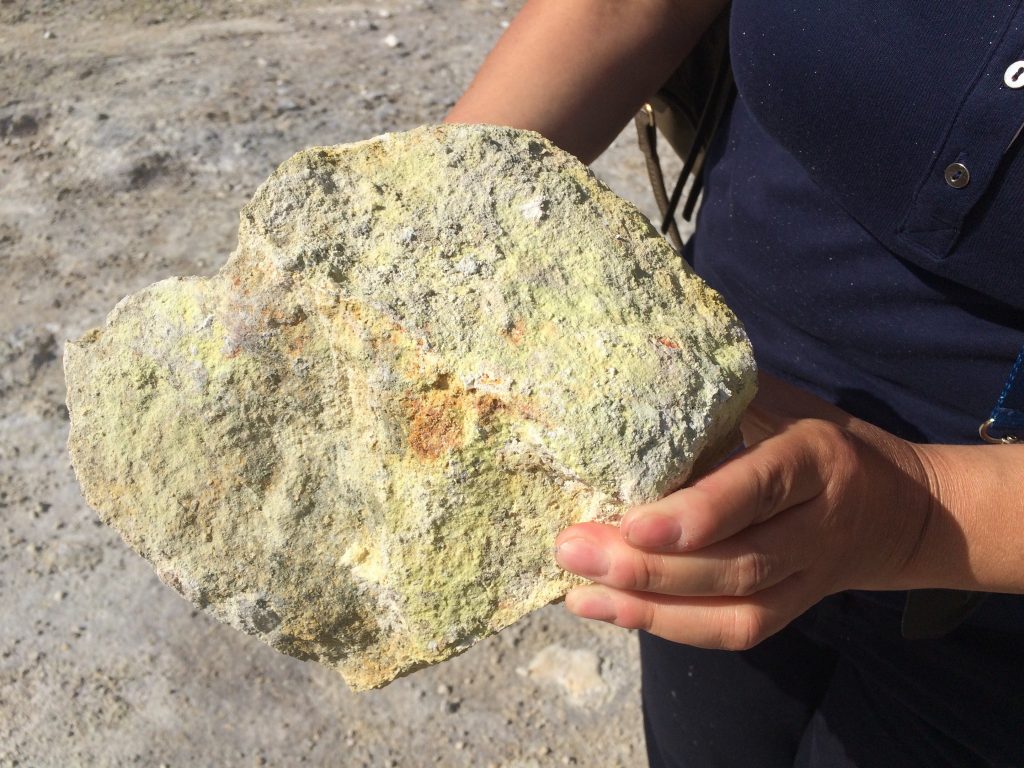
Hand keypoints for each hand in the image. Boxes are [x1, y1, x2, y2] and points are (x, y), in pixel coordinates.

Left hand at [555, 373, 936, 649]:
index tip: (632, 525)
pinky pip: (733, 631)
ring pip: (734, 608)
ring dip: (649, 606)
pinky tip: (610, 610)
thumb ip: (725, 398)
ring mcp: (809, 578)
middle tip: (573, 551)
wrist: (904, 512)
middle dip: (650, 567)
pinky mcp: (793, 611)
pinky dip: (669, 627)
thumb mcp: (787, 403)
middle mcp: (817, 525)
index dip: (699, 514)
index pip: (758, 489)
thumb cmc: (823, 441)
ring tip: (580, 590)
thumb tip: (637, 374)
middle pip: (738, 561)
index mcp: (815, 458)